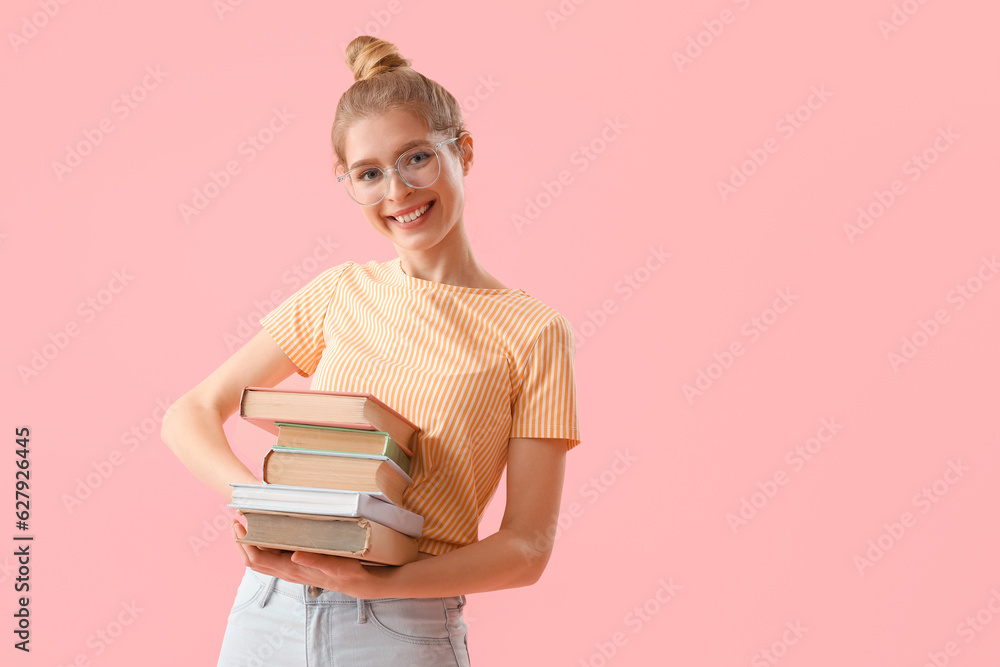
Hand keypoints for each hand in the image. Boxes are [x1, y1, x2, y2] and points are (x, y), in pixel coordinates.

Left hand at [231, 520, 375, 598]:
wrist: (355, 583)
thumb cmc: (347, 572)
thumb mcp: (336, 565)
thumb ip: (315, 559)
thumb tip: (294, 554)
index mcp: (292, 569)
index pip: (257, 559)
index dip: (244, 542)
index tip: (239, 523)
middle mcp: (286, 572)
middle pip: (252, 560)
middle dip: (240, 541)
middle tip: (236, 519)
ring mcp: (288, 570)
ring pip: (258, 561)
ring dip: (248, 544)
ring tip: (245, 524)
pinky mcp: (293, 567)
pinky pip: (269, 559)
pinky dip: (260, 546)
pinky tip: (264, 534)